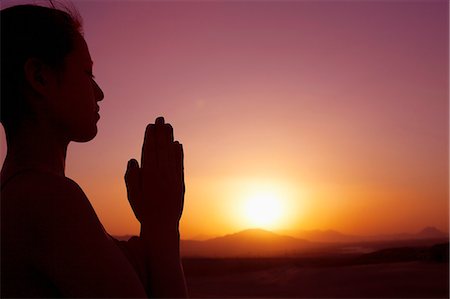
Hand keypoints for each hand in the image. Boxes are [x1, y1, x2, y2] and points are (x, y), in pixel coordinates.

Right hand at [125, 117, 184, 231]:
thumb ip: (132, 177)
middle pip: (162, 149)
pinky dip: (179, 153)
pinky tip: (178, 144)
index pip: (149, 151)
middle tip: (160, 118)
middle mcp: (163, 175)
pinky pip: (179, 164)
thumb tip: (133, 159)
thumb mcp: (132, 195)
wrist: (163, 226)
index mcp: (149, 177)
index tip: (150, 125)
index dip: (150, 137)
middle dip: (160, 132)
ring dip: (170, 139)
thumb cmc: (143, 210)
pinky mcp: (181, 183)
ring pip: (172, 154)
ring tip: (168, 126)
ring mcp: (173, 178)